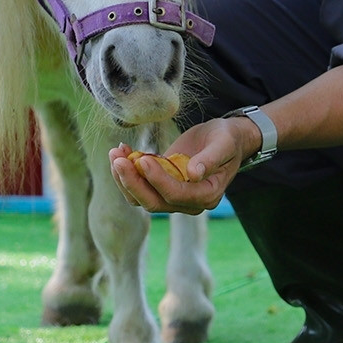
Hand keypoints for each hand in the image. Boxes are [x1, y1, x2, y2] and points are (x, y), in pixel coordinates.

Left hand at [108, 117, 257, 215]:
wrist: (225, 139)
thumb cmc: (227, 139)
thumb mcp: (224, 143)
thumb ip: (211, 159)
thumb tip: (195, 173)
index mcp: (207, 195)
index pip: (176, 195)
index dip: (157, 180)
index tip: (143, 160)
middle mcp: (188, 202)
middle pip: (154, 202)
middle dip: (133, 182)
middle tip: (118, 159)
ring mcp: (173, 196)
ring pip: (141, 198)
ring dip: (124, 178)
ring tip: (115, 154)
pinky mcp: (161, 186)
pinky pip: (139, 186)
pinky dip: (126, 172)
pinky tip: (122, 151)